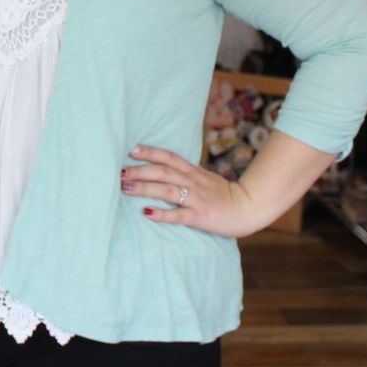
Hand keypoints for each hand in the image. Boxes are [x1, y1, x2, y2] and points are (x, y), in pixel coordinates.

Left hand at [120, 143, 260, 238]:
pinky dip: (162, 214)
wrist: (247, 208)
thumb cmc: (223, 194)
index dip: (150, 152)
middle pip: (162, 172)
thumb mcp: (204, 178)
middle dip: (139, 171)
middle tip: (119, 172)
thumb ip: (186, 173)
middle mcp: (193, 181)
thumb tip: (163, 170)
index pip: (168, 157)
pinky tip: (146, 213)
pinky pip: (178, 215)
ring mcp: (196, 198)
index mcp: (193, 171)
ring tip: (125, 188)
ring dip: (144, 188)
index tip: (131, 150)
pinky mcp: (200, 216)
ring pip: (166, 190)